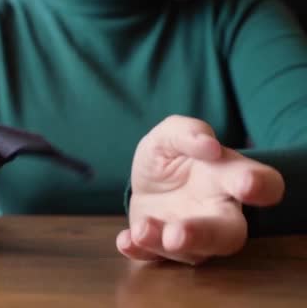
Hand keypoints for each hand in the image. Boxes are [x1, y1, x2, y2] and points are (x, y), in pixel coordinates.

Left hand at [117, 115, 284, 263]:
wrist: (146, 178)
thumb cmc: (172, 154)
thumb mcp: (172, 133)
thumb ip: (189, 132)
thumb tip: (209, 146)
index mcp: (230, 178)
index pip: (263, 185)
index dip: (261, 187)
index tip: (247, 184)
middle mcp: (218, 213)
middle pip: (228, 235)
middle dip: (203, 236)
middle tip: (177, 234)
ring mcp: (191, 236)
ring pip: (190, 252)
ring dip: (162, 243)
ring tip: (142, 229)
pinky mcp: (161, 247)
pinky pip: (154, 257)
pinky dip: (140, 251)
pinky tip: (126, 241)